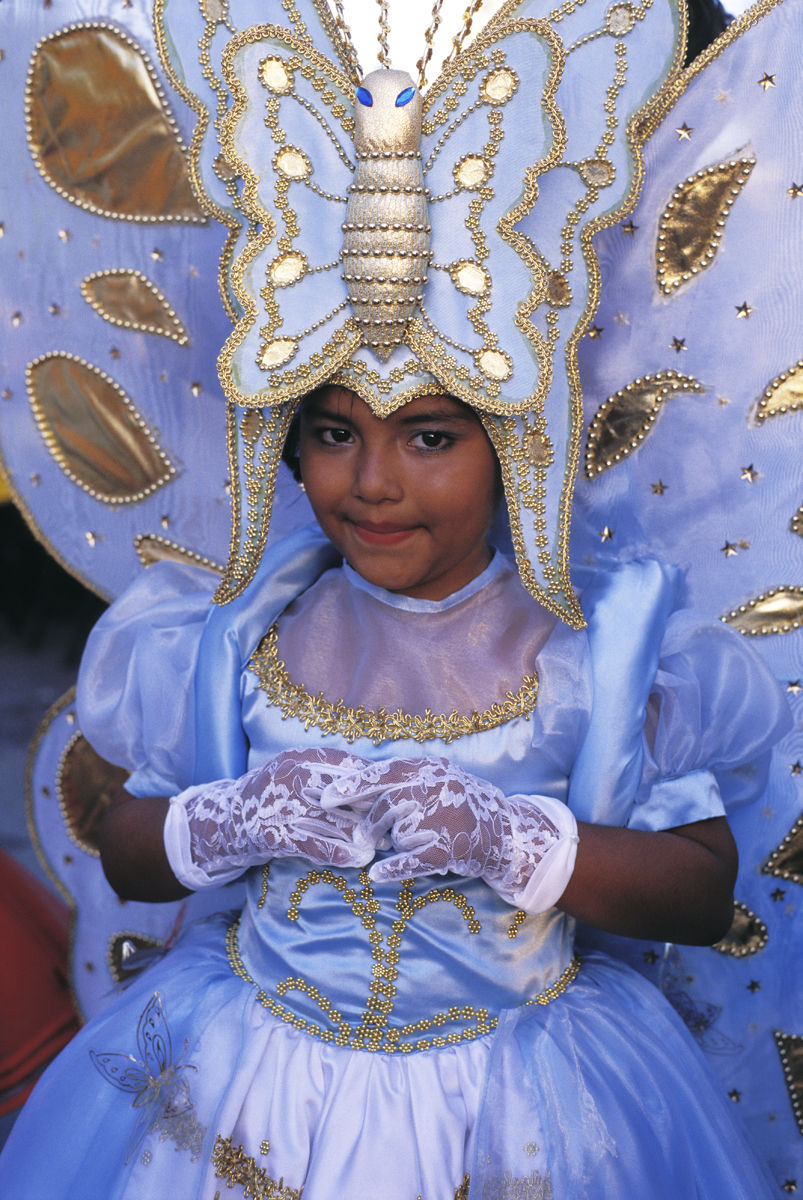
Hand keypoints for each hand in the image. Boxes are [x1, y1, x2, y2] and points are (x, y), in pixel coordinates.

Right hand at [165, 747, 377, 888]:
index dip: (375, 782)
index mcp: (301, 758)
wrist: (228, 819)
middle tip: (397, 822)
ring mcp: (280, 804)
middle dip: (372, 810)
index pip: (348, 766)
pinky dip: (338, 854)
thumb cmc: (277, 796)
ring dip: (361, 835)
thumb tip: (378, 783)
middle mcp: (290, 775)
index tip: (397, 794)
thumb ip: (332, 775)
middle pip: (343, 793)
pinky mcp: (273, 833)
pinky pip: (312, 845)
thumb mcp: (301, 775)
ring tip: (383, 844)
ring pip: (331, 820)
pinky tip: (357, 860)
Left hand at [323, 756, 577, 912]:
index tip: (326, 798)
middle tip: (369, 835)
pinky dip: (391, 869)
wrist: (503, 831)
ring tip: (415, 840)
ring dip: (396, 843)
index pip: (381, 774)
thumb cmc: (458, 803)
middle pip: (383, 808)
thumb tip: (350, 788)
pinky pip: (408, 862)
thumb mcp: (434, 778)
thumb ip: (399, 780)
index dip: (352, 786)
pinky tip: (377, 874)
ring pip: (396, 834)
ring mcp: (442, 819)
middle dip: (372, 825)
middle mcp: (435, 789)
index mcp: (428, 768)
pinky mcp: (446, 850)